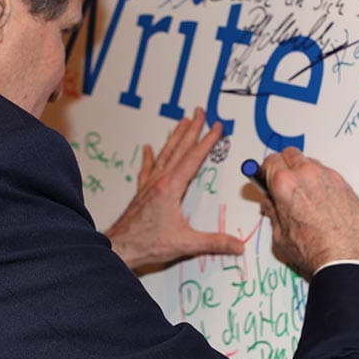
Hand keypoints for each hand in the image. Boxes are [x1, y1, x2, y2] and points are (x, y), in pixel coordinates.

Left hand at [104, 109, 244, 272]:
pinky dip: (149, 157)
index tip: (216, 127)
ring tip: (182, 122)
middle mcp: (159, 181)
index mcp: (171, 188)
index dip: (207, 141)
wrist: (120, 247)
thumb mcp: (186, 243)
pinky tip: (147, 148)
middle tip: (199, 111)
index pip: (194, 158)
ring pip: (165, 154)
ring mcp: (149, 185)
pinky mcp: (141, 192)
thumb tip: (238, 246)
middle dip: (192, 129)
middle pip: (179, 149)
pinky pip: (147, 169)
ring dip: (175, 137)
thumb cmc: (147, 244)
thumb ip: (214, 243)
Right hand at [258, 146, 358, 278]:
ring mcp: (328, 176)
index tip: (265, 179)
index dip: (265, 171)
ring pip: (310, 162)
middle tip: (282, 183)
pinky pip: (327, 174)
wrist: (348, 259)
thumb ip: (273, 213)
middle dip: (283, 166)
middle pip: (289, 154)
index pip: (269, 161)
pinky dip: (321, 181)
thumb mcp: (280, 236)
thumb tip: (271, 204)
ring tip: (304, 195)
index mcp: (285, 184)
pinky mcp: (345, 184)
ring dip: (303, 172)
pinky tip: (321, 201)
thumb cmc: (316, 251)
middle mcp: (307, 174)